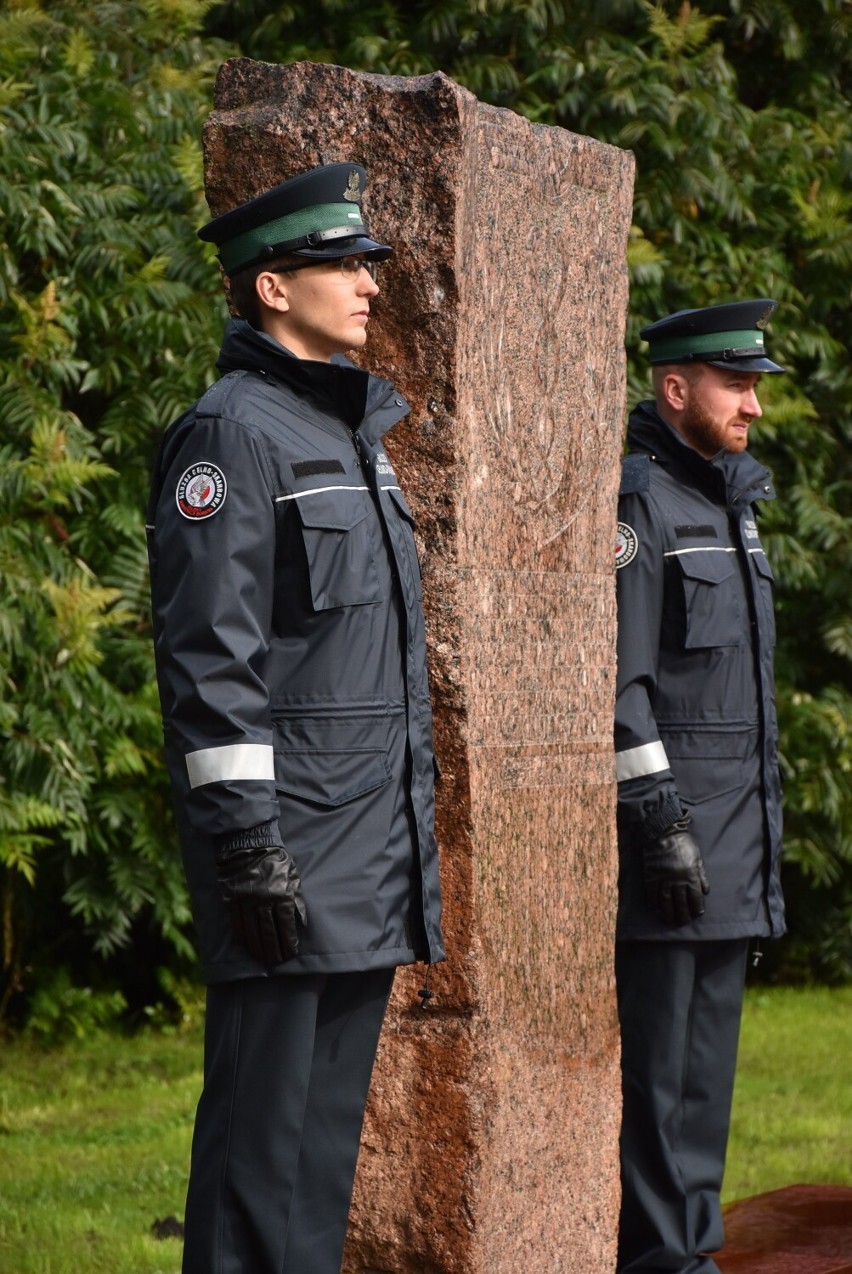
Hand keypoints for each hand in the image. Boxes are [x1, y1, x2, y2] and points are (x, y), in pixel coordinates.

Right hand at [215, 844, 306, 963]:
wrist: (249, 842)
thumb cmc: (275, 859)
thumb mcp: (293, 875)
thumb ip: (297, 899)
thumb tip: (302, 923)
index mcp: (281, 894)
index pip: (286, 925)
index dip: (289, 942)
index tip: (291, 953)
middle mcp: (263, 900)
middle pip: (269, 932)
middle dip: (274, 950)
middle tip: (277, 962)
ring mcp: (246, 901)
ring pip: (252, 931)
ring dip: (258, 948)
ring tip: (263, 959)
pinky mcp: (231, 899)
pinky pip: (236, 923)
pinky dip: (241, 936)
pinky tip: (246, 944)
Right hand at [643, 817, 709, 925]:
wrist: (664, 832)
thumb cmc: (684, 843)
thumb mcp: (698, 858)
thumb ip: (702, 876)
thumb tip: (705, 892)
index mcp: (691, 876)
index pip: (695, 898)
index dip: (696, 908)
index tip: (696, 914)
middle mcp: (677, 881)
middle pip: (680, 903)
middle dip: (682, 915)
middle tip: (682, 923)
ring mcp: (663, 879)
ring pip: (665, 901)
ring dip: (667, 912)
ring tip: (668, 920)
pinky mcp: (651, 876)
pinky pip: (652, 893)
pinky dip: (653, 901)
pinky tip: (655, 907)